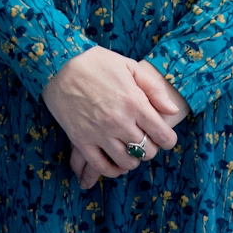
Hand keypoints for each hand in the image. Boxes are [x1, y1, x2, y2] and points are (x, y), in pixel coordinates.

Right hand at [42, 47, 178, 186]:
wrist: (59, 66)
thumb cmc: (96, 63)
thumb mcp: (128, 66)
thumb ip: (153, 88)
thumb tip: (172, 110)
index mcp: (134, 102)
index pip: (162, 134)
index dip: (168, 139)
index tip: (166, 138)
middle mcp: (120, 122)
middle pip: (147, 151)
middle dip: (151, 148)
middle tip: (146, 140)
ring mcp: (101, 134)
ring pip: (127, 162)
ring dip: (133, 159)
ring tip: (131, 150)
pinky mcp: (83, 141)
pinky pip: (102, 167)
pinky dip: (113, 170)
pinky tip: (116, 162)